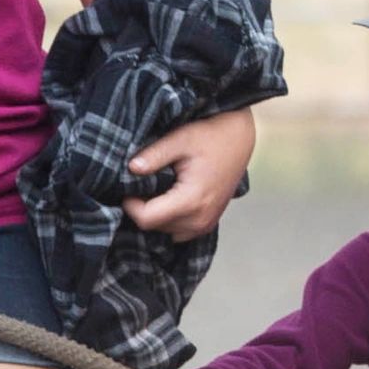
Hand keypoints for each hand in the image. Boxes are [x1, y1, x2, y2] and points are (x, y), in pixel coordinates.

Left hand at [124, 108, 256, 238]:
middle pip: (154, 227)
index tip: (128, 186)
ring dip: (155, 215)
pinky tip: (168, 198)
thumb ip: (153, 156)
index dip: (130, 205)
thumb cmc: (211, 136)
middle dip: (142, 208)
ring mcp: (205, 224)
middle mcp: (200, 219)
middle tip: (142, 184)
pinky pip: (178, 231)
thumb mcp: (180, 139)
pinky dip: (169, 219)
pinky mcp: (208, 224)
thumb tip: (130, 169)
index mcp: (192, 200)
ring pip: (165, 232)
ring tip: (156, 189)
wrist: (239, 139)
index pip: (147, 219)